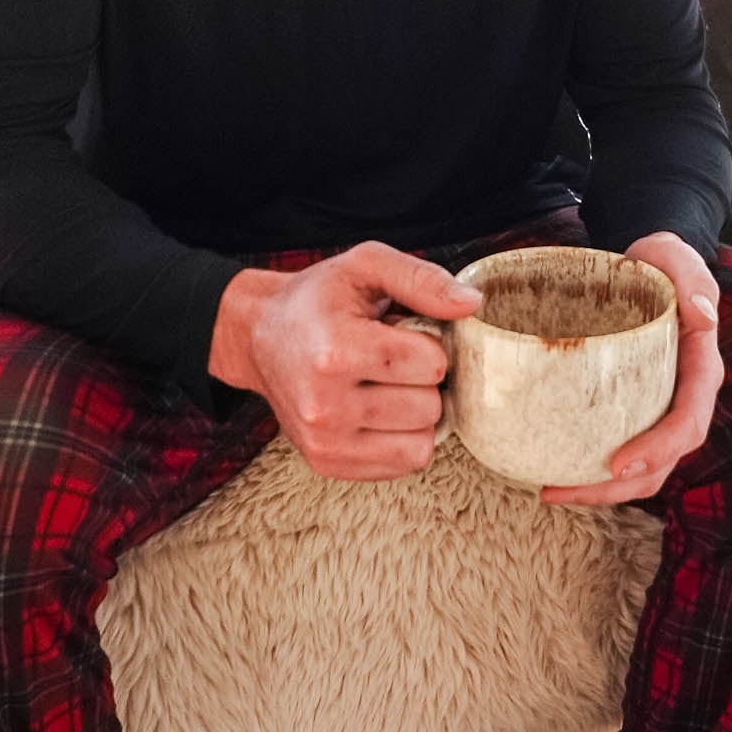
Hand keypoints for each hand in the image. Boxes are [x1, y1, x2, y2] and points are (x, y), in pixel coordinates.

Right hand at [210, 243, 480, 481]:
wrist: (259, 336)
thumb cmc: (319, 298)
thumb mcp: (366, 265)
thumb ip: (422, 278)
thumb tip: (472, 304)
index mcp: (336, 351)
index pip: (431, 364)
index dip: (429, 344)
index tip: (403, 333)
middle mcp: (324, 404)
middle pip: (428, 407)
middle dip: (423, 381)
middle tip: (394, 361)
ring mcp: (323, 441)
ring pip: (420, 445)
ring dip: (417, 414)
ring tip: (388, 386)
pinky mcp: (326, 464)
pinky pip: (401, 465)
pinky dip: (402, 439)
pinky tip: (380, 411)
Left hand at [542, 231, 723, 509]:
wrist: (647, 264)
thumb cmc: (662, 263)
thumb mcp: (678, 259)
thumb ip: (693, 279)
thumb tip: (703, 315)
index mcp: (701, 370)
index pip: (689, 423)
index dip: (659, 450)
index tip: (619, 465)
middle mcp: (684, 398)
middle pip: (662, 461)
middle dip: (617, 487)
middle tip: (564, 490)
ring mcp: (659, 408)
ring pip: (641, 469)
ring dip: (599, 490)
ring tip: (551, 491)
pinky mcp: (634, 409)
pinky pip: (618, 447)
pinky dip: (590, 468)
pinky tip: (552, 468)